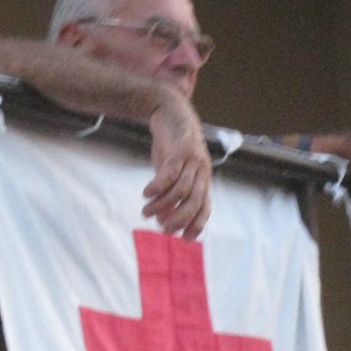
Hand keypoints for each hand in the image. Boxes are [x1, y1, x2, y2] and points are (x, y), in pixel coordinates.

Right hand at [141, 95, 211, 237]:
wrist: (171, 110)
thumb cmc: (172, 145)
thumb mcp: (173, 171)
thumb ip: (170, 193)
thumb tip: (161, 218)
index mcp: (203, 179)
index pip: (205, 208)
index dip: (197, 225)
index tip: (185, 240)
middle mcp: (202, 172)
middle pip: (195, 203)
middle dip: (180, 220)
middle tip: (162, 229)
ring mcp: (192, 161)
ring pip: (180, 191)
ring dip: (162, 205)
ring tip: (146, 212)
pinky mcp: (180, 150)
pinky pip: (170, 173)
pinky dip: (158, 186)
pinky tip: (146, 194)